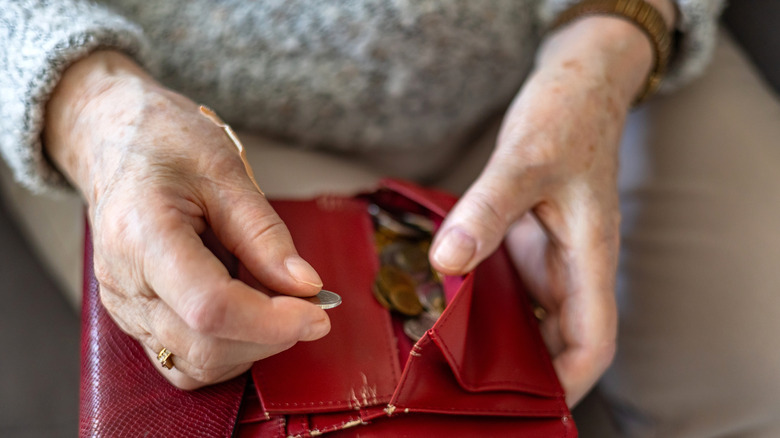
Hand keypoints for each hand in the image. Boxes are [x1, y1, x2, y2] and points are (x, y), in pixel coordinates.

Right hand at [44, 51, 329, 388]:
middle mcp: (124, 284)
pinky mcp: (135, 319)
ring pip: (196, 364)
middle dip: (269, 336)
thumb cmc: (166, 143)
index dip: (271, 322)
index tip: (318, 314)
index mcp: (142, 236)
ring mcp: (124, 307)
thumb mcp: (227, 171)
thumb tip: (306, 286)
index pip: (210, 309)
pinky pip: (184, 358)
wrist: (117, 141)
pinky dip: (228, 347)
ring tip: (274, 299)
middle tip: (308, 303)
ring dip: (251, 345)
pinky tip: (248, 312)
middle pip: (204, 346)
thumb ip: (266, 235)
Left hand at [430, 15, 666, 404]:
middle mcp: (573, 267)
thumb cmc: (565, 116)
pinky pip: (511, 289)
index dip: (568, 381)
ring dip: (503, 345)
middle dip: (525, 373)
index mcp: (590, 257)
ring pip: (534, 320)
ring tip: (448, 363)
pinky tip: (447, 311)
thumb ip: (487, 209)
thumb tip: (446, 262)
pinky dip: (486, 308)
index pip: (593, 341)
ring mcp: (551, 257)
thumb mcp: (524, 159)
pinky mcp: (529, 244)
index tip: (527, 404)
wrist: (577, 84)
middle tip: (466, 389)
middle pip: (560, 343)